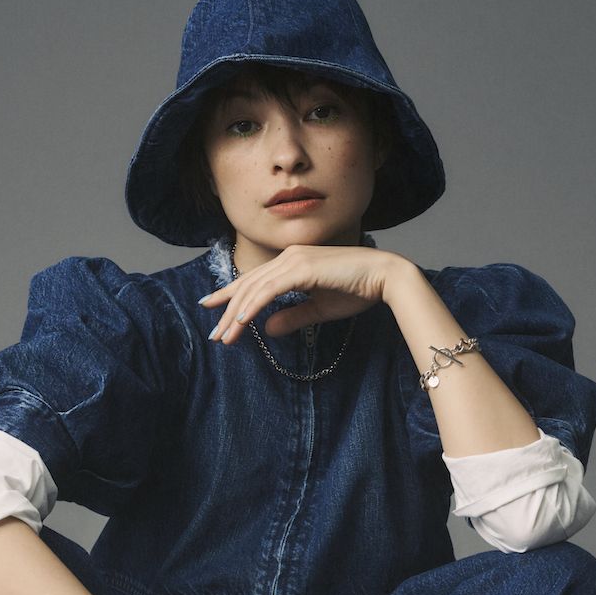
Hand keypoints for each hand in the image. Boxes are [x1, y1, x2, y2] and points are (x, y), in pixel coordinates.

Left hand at [199, 242, 411, 343]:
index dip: (230, 296)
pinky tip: (242, 322)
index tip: (211, 308)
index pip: (254, 281)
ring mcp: (295, 260)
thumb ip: (292, 317)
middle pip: (248, 285)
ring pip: (255, 288)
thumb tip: (268, 330)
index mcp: (292, 263)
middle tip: (214, 335)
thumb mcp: (319, 309)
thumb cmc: (358, 290)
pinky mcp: (303, 269)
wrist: (385, 277)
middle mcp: (289, 257)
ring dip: (237, 314)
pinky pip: (270, 289)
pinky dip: (254, 305)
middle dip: (228, 311)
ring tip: (225, 337)